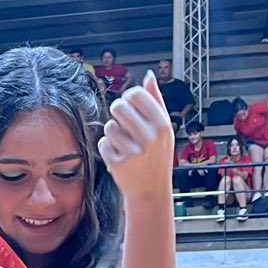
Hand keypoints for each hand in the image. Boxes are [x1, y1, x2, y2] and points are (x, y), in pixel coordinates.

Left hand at [97, 75, 175, 203]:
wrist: (151, 192)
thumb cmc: (157, 157)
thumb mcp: (164, 129)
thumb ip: (156, 101)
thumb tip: (149, 76)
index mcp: (162, 125)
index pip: (135, 94)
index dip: (128, 98)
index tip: (130, 107)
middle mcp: (150, 137)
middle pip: (118, 106)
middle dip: (118, 114)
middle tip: (126, 127)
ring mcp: (134, 152)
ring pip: (109, 126)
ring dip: (113, 134)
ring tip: (125, 145)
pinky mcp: (118, 164)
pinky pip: (103, 143)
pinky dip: (108, 149)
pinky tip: (120, 157)